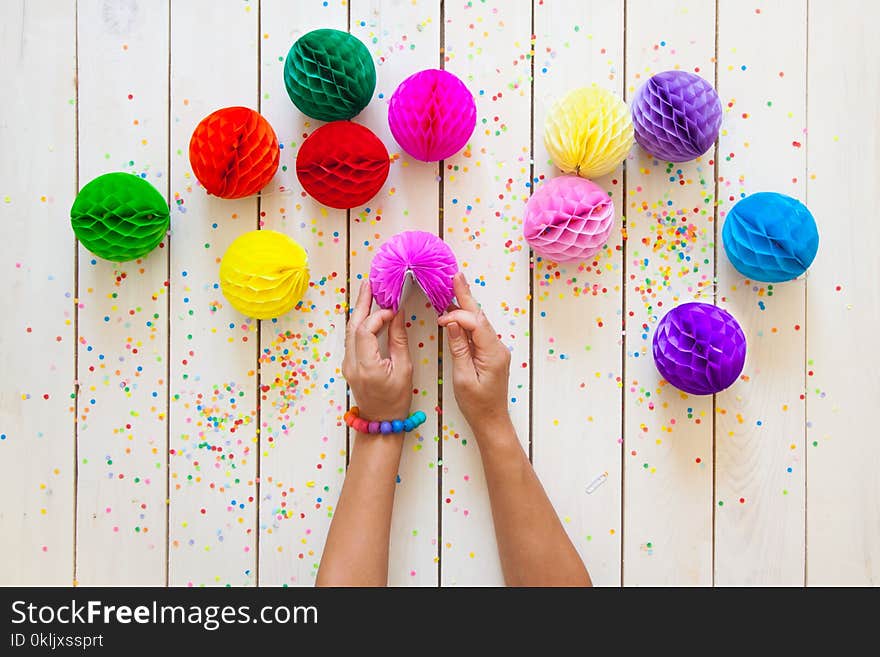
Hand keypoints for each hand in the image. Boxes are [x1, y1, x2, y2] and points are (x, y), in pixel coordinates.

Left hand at [342, 280, 412, 421]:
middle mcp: (352, 363)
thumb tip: (397, 315)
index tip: (393, 309)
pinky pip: (352, 338)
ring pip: (350, 331)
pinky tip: (368, 313)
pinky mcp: (349, 364)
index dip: (378, 315)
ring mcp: (347, 364)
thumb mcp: (403, 369)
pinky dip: (360, 323)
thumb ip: (398, 340)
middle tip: (369, 283)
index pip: (366, 330)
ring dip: (359, 311)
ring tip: (368, 292)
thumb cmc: (396, 400)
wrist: (380, 421)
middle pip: (352, 326)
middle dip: (361, 303)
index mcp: (367, 366)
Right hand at [438, 273, 511, 430]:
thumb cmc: (476, 404)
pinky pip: (478, 331)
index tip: (440, 320)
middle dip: (466, 296)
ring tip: (454, 287)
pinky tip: (458, 312)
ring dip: (465, 306)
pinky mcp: (491, 353)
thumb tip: (452, 324)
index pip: (475, 323)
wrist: (491, 420)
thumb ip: (459, 348)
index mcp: (492, 352)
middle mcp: (497, 347)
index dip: (457, 316)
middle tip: (456, 276)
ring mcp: (495, 349)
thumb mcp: (463, 377)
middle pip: (479, 316)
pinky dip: (467, 319)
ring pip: (479, 322)